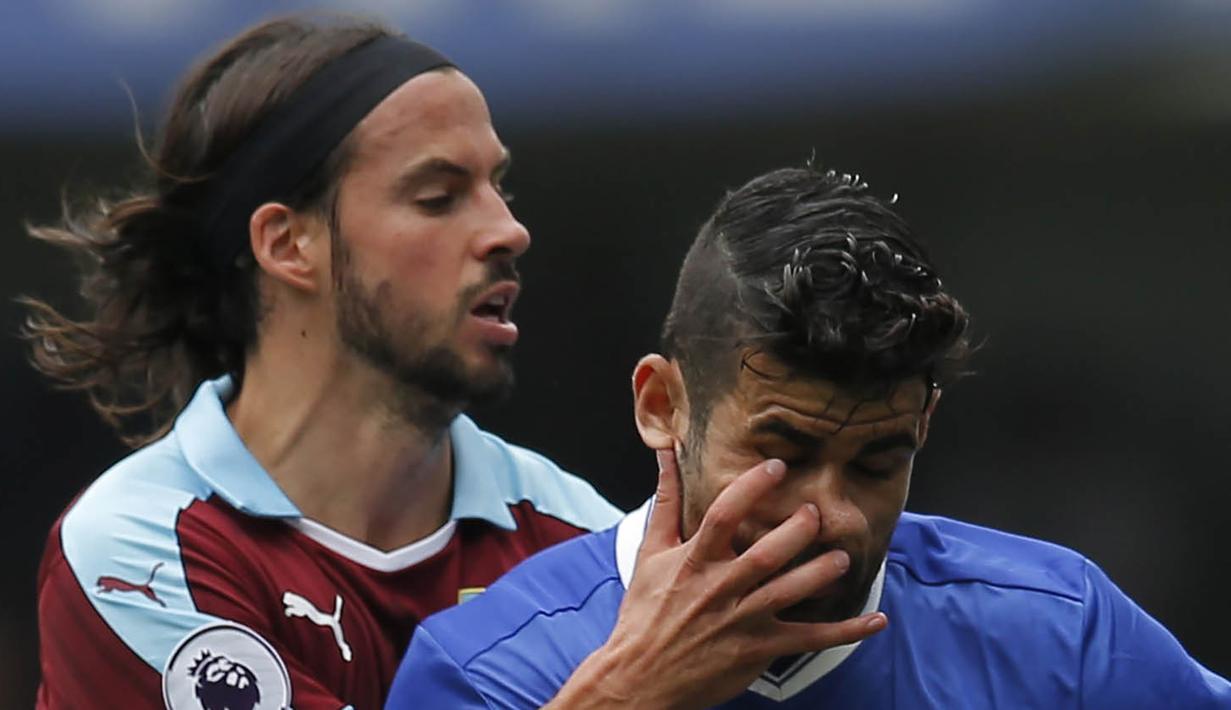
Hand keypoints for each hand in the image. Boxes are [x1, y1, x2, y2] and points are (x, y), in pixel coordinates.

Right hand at [547, 450, 887, 709]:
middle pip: (765, 555)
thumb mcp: (649, 554)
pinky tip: (875, 621)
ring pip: (789, 593)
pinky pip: (808, 639)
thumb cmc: (644, 613)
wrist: (639, 677)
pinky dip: (845, 631)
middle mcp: (720, 589)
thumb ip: (665, 504)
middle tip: (817, 512)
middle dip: (796, 532)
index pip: (724, 516)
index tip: (777, 467)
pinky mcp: (758, 650)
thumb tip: (666, 456)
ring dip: (820, 574)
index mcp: (694, 561)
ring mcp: (742, 621)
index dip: (752, 488)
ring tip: (842, 557)